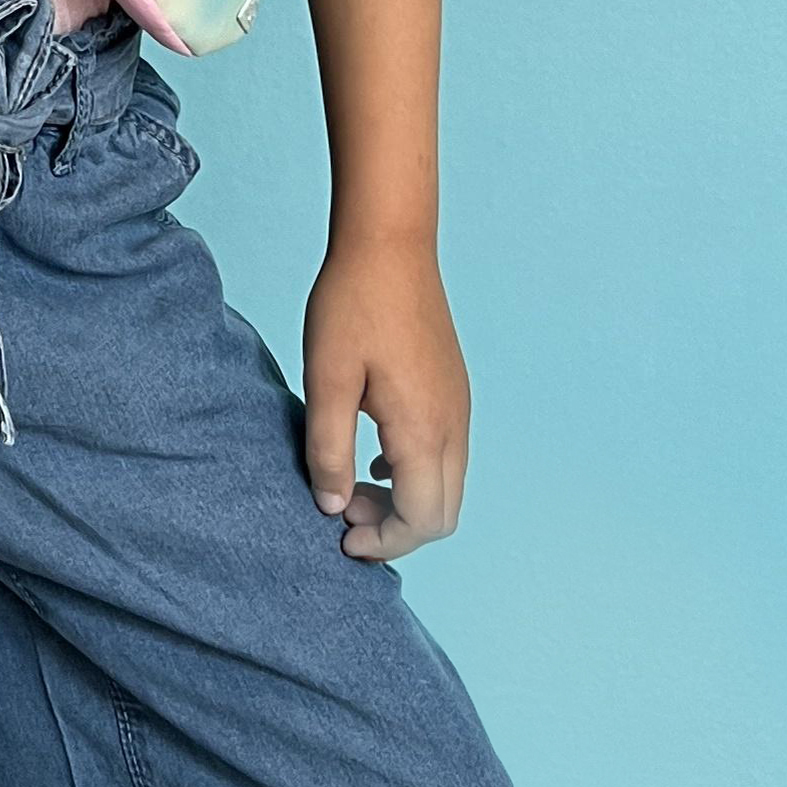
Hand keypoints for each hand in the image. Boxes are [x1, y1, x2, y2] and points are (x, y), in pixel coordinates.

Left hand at [299, 234, 469, 559]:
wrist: (390, 243)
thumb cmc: (352, 305)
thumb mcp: (326, 381)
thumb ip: (329, 450)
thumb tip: (334, 508)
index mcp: (424, 430)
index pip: (421, 521)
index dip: (383, 543)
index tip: (340, 537)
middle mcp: (454, 425)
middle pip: (442, 514)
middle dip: (396, 529)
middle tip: (344, 514)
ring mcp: (459, 406)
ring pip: (447, 485)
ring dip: (405, 502)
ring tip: (353, 485)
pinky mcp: (453, 389)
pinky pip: (446, 454)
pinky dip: (415, 473)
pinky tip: (373, 454)